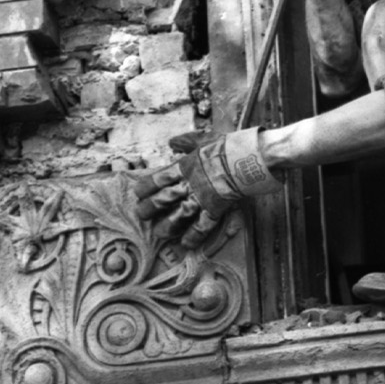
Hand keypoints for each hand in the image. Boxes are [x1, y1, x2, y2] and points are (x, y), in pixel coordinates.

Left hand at [133, 129, 281, 247]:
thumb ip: (186, 142)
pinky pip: (202, 226)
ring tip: (159, 233)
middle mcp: (189, 184)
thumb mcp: (202, 139)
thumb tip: (172, 142)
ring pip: (178, 215)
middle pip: (163, 199)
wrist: (245, 158)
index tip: (138, 193)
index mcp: (184, 167)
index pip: (159, 179)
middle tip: (141, 215)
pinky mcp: (215, 209)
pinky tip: (185, 243)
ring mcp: (201, 198)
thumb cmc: (225, 146)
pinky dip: (193, 236)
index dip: (146, 187)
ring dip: (167, 225)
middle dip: (150, 208)